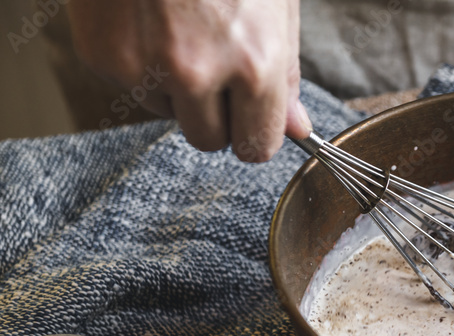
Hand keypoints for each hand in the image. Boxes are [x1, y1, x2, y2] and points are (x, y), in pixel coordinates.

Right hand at [67, 0, 311, 162]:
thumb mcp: (275, 6)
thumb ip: (285, 73)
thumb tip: (294, 127)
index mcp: (254, 64)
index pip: (257, 147)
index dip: (254, 132)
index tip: (251, 118)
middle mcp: (199, 73)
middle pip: (210, 140)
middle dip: (216, 115)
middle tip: (214, 69)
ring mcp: (145, 67)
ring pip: (168, 115)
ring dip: (177, 90)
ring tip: (182, 31)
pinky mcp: (104, 56)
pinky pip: (131, 87)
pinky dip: (141, 63)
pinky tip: (150, 20)